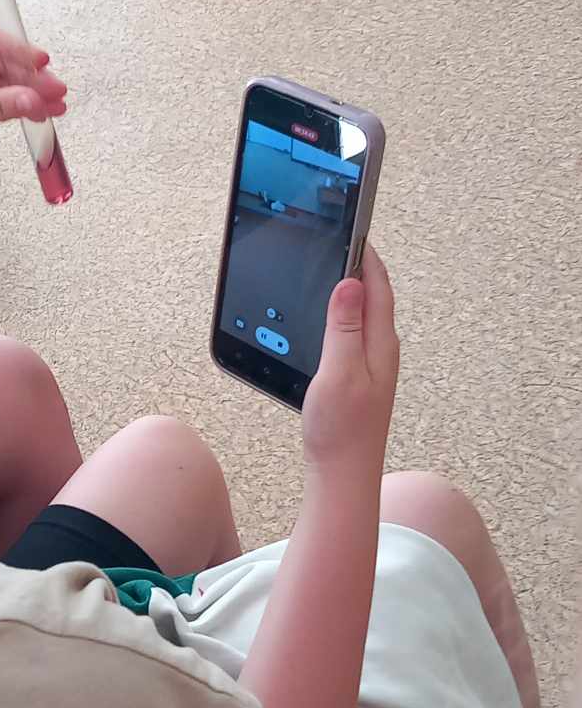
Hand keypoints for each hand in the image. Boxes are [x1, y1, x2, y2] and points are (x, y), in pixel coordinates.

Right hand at [301, 246, 398, 479]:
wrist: (343, 477)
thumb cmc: (342, 431)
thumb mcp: (339, 371)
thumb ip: (344, 327)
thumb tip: (350, 283)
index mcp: (380, 345)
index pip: (378, 287)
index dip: (366, 257)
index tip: (353, 231)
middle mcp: (381, 352)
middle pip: (374, 298)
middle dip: (359, 268)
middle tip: (341, 241)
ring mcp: (371, 366)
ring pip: (363, 316)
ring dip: (351, 291)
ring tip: (332, 269)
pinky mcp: (358, 379)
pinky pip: (353, 334)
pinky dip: (341, 316)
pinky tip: (326, 319)